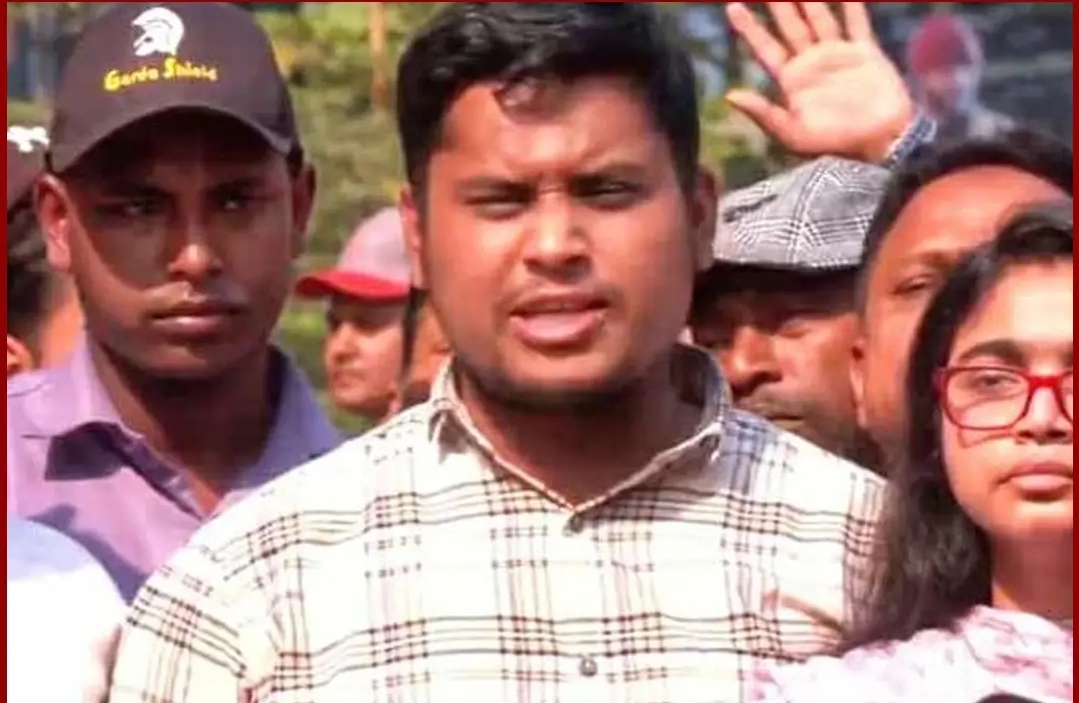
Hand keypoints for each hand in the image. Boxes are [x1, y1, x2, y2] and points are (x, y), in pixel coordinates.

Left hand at [725, 2, 914, 163]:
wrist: (880, 142)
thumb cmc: (834, 144)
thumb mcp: (793, 134)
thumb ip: (763, 113)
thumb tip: (730, 96)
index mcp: (791, 80)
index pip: (765, 48)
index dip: (749, 28)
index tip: (733, 7)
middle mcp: (811, 63)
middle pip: (790, 26)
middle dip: (778, 4)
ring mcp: (837, 55)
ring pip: (819, 18)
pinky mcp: (865, 52)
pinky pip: (855, 23)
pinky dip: (851, 5)